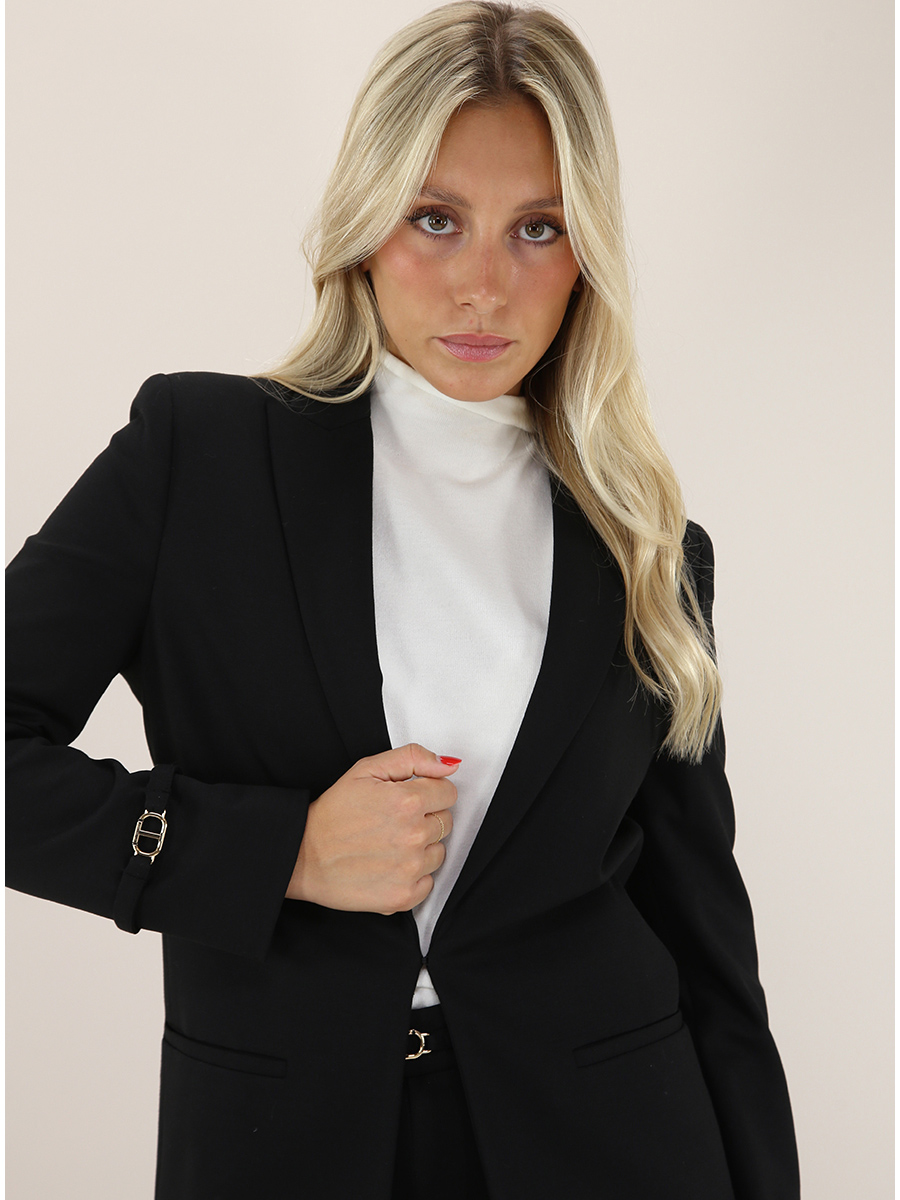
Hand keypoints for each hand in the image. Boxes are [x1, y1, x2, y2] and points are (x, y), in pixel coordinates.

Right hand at [286, 743, 459, 913]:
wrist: (303, 855)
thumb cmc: (332, 813)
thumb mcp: (367, 769)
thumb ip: (412, 758)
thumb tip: (448, 766)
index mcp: (407, 802)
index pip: (449, 793)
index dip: (429, 792)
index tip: (411, 799)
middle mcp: (413, 836)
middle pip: (446, 822)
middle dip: (425, 818)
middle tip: (393, 821)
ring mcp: (409, 869)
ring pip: (439, 852)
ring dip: (421, 848)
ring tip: (389, 844)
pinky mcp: (403, 896)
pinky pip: (429, 883)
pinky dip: (413, 876)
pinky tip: (389, 865)